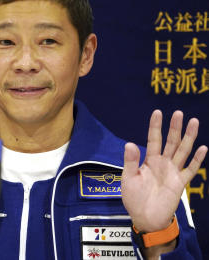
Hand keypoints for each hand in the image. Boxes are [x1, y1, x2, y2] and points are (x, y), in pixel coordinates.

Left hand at [121, 110, 206, 232]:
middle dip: (175, 127)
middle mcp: (162, 163)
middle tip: (179, 113)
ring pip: (182, 151)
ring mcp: (172, 172)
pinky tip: (203, 148)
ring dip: (188, 137)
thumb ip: (130, 161)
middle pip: (171, 141)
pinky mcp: (180, 182)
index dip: (155, 126)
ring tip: (194, 122)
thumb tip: (130, 143)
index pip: (153, 139)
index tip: (157, 112)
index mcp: (149, 160)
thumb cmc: (134, 198)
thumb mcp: (128, 178)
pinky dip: (197, 159)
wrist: (145, 217)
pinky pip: (190, 169)